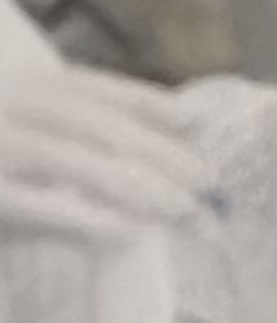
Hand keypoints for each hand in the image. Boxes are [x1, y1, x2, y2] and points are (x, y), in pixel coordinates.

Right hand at [0, 0, 205, 245]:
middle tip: (211, 186)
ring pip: (67, 157)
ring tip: (185, 210)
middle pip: (89, 122)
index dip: (141, 101)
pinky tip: (125, 233)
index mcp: (16, 95)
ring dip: (133, 183)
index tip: (194, 121)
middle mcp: (3, 108)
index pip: (85, 89)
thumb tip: (149, 187)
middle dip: (155, 151)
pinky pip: (31, 204)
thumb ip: (72, 164)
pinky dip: (80, 217)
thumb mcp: (25, 161)